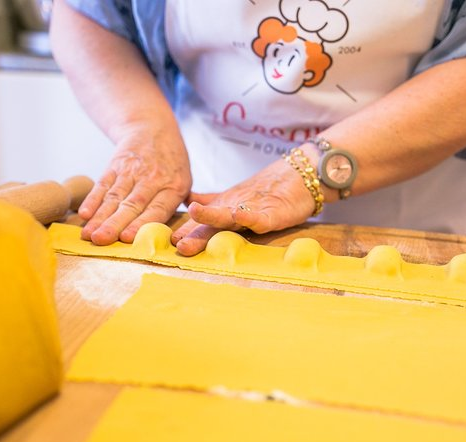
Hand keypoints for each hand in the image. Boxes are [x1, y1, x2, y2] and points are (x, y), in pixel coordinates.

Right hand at [78, 126, 191, 244]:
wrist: (153, 128)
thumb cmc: (171, 165)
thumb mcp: (183, 180)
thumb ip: (172, 206)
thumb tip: (162, 237)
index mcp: (174, 186)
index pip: (157, 208)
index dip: (141, 223)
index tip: (126, 237)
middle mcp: (152, 178)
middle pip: (131, 204)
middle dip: (114, 223)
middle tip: (101, 240)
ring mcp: (132, 170)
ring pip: (114, 196)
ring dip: (100, 217)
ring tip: (89, 234)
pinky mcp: (115, 165)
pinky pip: (103, 184)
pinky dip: (92, 199)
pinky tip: (85, 214)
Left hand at [172, 158, 316, 255]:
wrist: (300, 176)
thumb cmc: (268, 191)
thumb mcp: (236, 198)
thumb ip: (213, 200)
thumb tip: (188, 199)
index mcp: (226, 209)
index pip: (202, 224)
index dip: (185, 231)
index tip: (165, 242)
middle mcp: (235, 209)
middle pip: (211, 222)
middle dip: (193, 231)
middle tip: (176, 242)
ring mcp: (253, 210)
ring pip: (230, 214)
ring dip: (212, 215)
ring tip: (195, 212)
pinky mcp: (273, 213)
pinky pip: (261, 217)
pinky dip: (250, 216)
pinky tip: (240, 215)